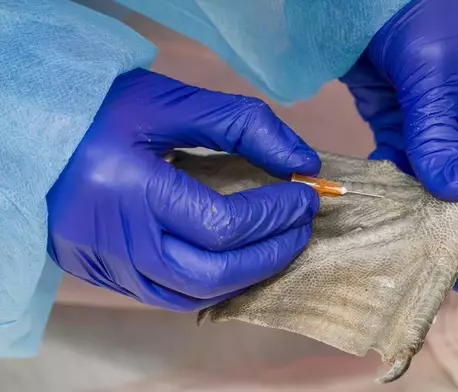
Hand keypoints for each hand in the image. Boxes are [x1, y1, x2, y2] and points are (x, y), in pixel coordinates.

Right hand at [46, 68, 320, 311]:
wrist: (34, 132)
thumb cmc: (101, 109)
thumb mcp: (174, 102)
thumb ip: (244, 126)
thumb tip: (304, 162)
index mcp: (131, 188)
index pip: (223, 225)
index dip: (275, 214)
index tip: (306, 194)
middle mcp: (117, 238)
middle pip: (213, 274)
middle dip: (271, 253)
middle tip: (301, 226)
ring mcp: (107, 263)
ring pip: (191, 295)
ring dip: (245, 275)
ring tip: (275, 244)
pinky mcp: (102, 272)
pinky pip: (166, 296)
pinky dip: (209, 284)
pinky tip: (231, 261)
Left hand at [341, 0, 457, 291]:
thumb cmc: (422, 12)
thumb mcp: (434, 75)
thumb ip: (439, 136)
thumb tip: (453, 194)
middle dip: (448, 226)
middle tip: (422, 265)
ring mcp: (448, 126)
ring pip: (436, 184)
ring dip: (414, 212)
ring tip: (394, 248)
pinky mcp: (412, 125)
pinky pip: (405, 166)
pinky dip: (391, 187)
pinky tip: (374, 211)